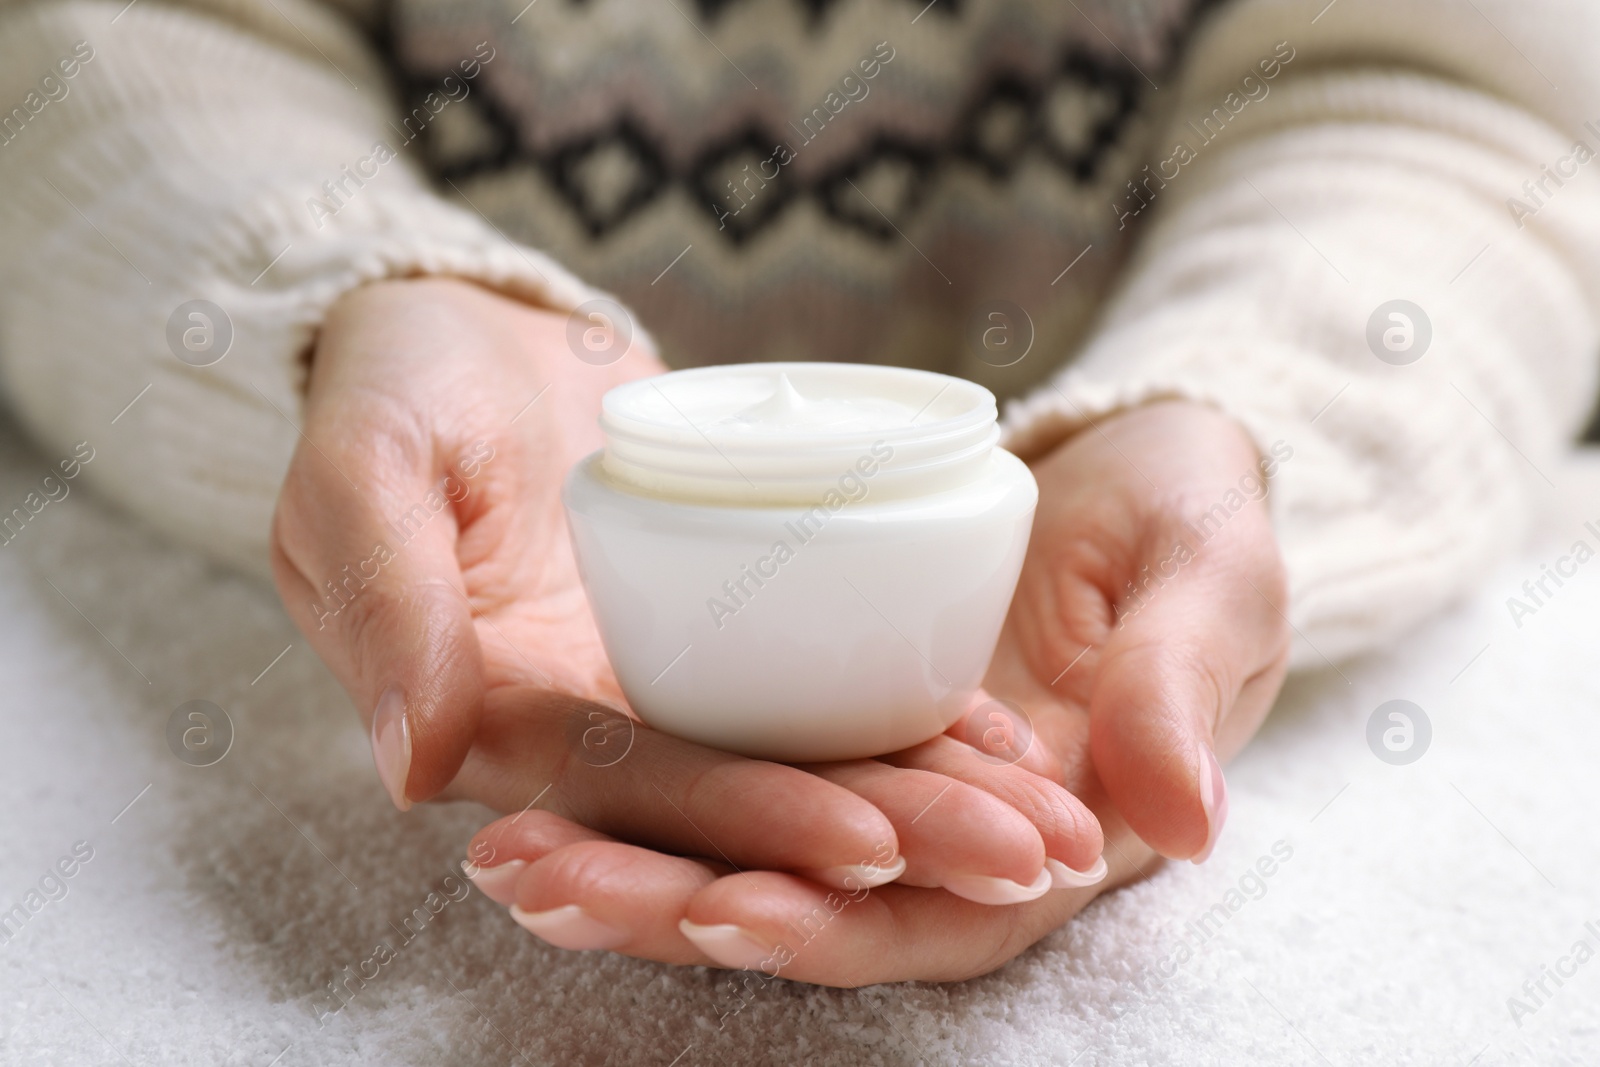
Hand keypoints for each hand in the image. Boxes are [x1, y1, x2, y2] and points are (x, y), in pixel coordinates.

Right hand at [270, 277, 1100, 913]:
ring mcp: (653, 690)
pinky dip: (903, 725)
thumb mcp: (362, 465)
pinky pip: (812, 695)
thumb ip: (384, 598)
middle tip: (1023, 859)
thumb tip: (416, 763)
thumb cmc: (390, 384)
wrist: (455, 331)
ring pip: (795, 768)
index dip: (747, 819)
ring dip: (923, 806)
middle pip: (741, 807)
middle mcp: (584, 729)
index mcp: (493, 717)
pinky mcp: (711, 641)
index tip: (872, 843)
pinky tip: (1004, 745)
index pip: (631, 790)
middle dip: (884, 840)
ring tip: (1049, 833)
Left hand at [464, 400, 1289, 984]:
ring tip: (505, 852)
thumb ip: (1183, 687)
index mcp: (1047, 837)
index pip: (928, 913)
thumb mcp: (1213, 580)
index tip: (724, 906)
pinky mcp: (824, 705)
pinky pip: (727, 749)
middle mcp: (942, 828)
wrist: (1143, 456)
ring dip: (625, 857)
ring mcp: (873, 767)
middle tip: (541, 881)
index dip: (830, 921)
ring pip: (743, 839)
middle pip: (803, 895)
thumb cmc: (1197, 516)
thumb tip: (1175, 824)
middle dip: (671, 903)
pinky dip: (639, 773)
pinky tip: (535, 776)